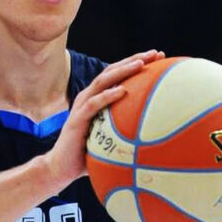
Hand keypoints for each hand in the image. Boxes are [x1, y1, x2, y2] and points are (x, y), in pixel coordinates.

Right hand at [43, 49, 165, 187]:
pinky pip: (94, 104)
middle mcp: (89, 97)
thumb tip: (157, 135)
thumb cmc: (88, 155)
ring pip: (103, 81)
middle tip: (156, 54)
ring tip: (141, 64)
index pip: (119, 75)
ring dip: (123, 71)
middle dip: (134, 59)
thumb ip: (127, 131)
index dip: (137, 63)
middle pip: (113, 71)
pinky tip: (123, 91)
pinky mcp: (77, 119)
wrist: (61, 168)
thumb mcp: (111, 138)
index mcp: (98, 98)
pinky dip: (108, 96)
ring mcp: (82, 106)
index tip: (160, 57)